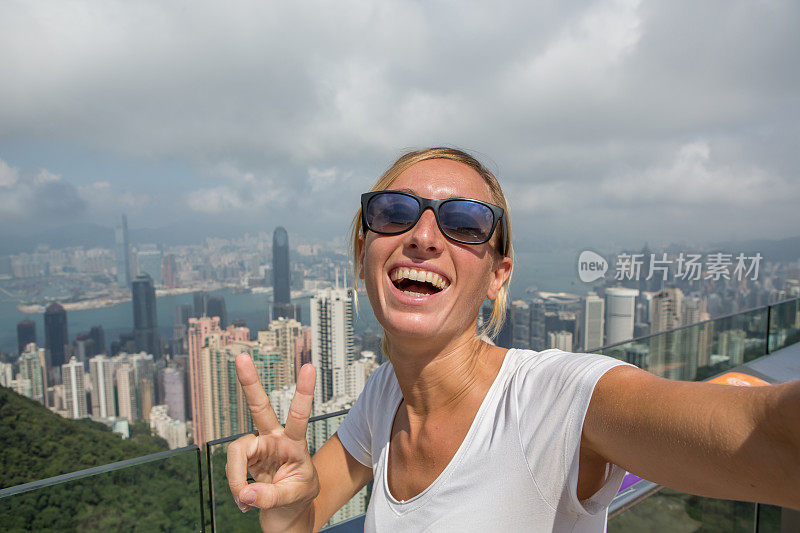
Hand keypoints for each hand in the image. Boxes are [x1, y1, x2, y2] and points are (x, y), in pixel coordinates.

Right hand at [226, 353, 318, 530]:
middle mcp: (274, 438)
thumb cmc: (299, 495)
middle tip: (240, 357)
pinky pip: (232, 468)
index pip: (299, 415)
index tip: (309, 367)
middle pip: (259, 407)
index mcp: (295, 443)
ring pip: (236, 450)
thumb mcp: (295, 496)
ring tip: (246, 500)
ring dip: (236, 477)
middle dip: (249, 382)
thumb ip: (271, 496)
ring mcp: (257, 446)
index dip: (304, 392)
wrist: (289, 509)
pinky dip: (236, 486)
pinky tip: (245, 501)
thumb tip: (246, 493)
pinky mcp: (245, 457)